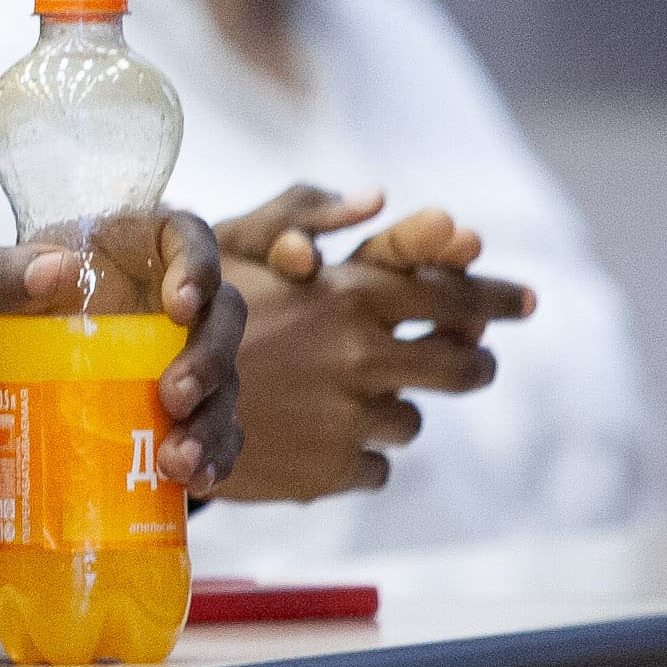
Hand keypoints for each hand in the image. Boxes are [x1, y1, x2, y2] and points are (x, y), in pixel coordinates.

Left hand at [0, 208, 244, 498]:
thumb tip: (61, 267)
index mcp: (105, 266)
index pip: (181, 238)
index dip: (198, 262)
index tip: (178, 305)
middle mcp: (144, 317)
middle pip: (220, 316)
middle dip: (211, 355)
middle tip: (175, 396)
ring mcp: (158, 377)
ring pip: (222, 385)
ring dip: (213, 420)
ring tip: (176, 460)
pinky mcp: (156, 436)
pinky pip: (207, 443)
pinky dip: (211, 460)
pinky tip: (190, 479)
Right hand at [208, 185, 531, 502]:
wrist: (140, 398)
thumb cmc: (189, 315)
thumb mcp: (244, 252)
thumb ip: (312, 221)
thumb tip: (377, 198)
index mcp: (349, 293)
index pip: (450, 294)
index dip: (493, 296)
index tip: (526, 301)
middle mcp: (361, 353)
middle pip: (464, 367)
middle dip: (472, 363)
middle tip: (472, 364)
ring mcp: (351, 415)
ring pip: (413, 420)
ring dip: (392, 411)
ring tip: (348, 405)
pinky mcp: (334, 468)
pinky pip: (378, 466)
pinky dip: (353, 455)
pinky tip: (312, 440)